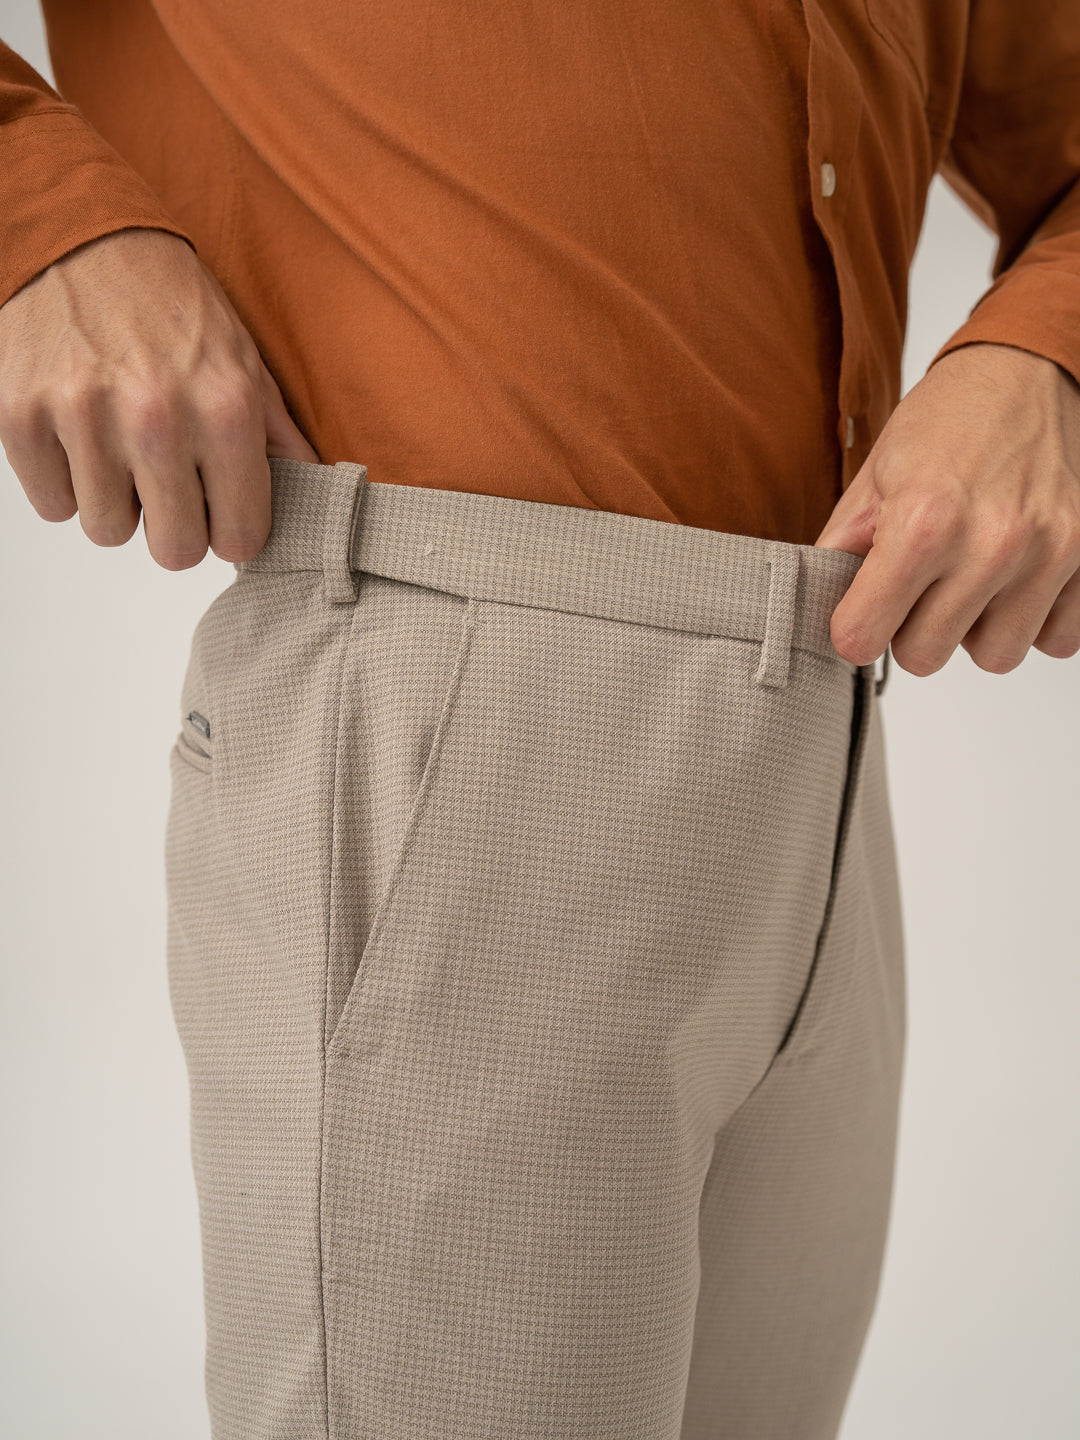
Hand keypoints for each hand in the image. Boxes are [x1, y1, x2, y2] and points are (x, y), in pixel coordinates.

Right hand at [0, 227, 319, 569]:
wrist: (83, 234)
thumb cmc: (170, 301)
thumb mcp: (245, 361)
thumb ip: (279, 440)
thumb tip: (316, 495)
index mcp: (226, 409)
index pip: (240, 539)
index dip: (229, 529)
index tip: (220, 509)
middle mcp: (157, 417)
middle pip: (174, 551)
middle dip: (174, 526)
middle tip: (169, 485)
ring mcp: (84, 418)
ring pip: (108, 531)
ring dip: (117, 501)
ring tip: (122, 447)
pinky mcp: (22, 416)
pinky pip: (53, 505)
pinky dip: (66, 480)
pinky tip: (81, 436)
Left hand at [814, 342, 1079, 674]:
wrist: (1021, 373)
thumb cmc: (945, 422)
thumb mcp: (872, 479)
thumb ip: (841, 552)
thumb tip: (820, 610)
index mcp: (922, 524)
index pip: (863, 638)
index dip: (853, 628)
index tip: (860, 612)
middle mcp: (990, 544)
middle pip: (924, 658)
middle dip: (910, 629)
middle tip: (917, 586)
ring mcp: (1047, 554)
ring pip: (993, 657)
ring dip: (974, 630)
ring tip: (967, 580)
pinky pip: (1055, 641)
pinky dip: (1030, 621)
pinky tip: (1012, 582)